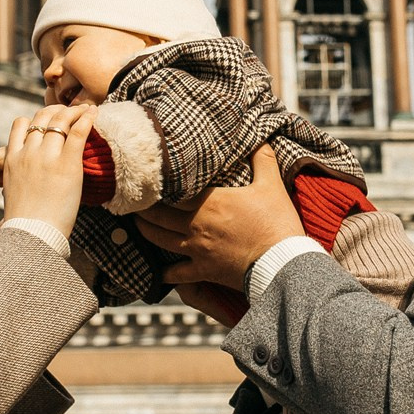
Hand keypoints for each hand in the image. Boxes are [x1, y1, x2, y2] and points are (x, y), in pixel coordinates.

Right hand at [0, 105, 97, 237]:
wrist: (32, 234)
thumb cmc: (25, 222)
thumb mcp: (14, 192)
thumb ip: (19, 177)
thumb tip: (25, 183)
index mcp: (12, 158)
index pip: (21, 124)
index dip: (36, 118)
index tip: (48, 119)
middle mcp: (27, 152)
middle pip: (41, 117)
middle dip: (56, 110)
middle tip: (70, 111)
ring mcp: (46, 156)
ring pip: (60, 120)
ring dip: (74, 111)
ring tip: (86, 109)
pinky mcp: (67, 163)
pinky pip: (78, 132)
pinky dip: (87, 118)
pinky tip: (94, 112)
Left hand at [136, 146, 303, 292]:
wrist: (282, 263)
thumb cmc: (277, 223)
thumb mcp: (272, 186)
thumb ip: (262, 159)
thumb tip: (260, 139)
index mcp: (209, 201)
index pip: (173, 191)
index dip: (156, 186)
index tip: (146, 178)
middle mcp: (195, 224)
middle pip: (157, 215)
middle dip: (141, 208)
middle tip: (132, 201)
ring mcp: (196, 249)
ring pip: (158, 240)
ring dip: (145, 232)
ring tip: (137, 225)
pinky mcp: (202, 271)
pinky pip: (175, 274)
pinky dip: (164, 273)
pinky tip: (157, 271)